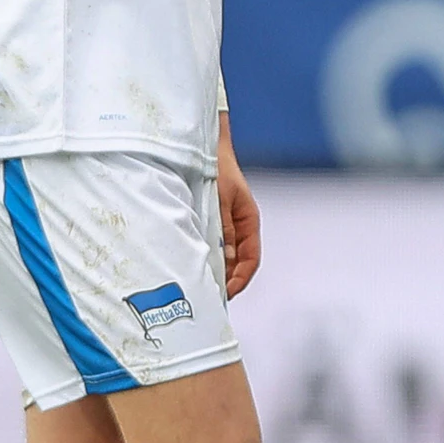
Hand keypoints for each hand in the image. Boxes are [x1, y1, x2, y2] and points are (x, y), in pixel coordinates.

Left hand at [216, 112, 260, 298]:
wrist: (205, 146)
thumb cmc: (216, 168)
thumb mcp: (221, 200)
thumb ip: (223, 229)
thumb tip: (226, 260)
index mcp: (248, 220)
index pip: (251, 259)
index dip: (241, 280)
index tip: (225, 294)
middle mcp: (239, 225)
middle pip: (237, 262)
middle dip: (226, 281)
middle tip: (208, 297)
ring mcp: (225, 223)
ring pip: (224, 256)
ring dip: (215, 270)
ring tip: (198, 284)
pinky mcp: (211, 220)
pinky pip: (212, 245)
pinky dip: (206, 257)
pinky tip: (192, 263)